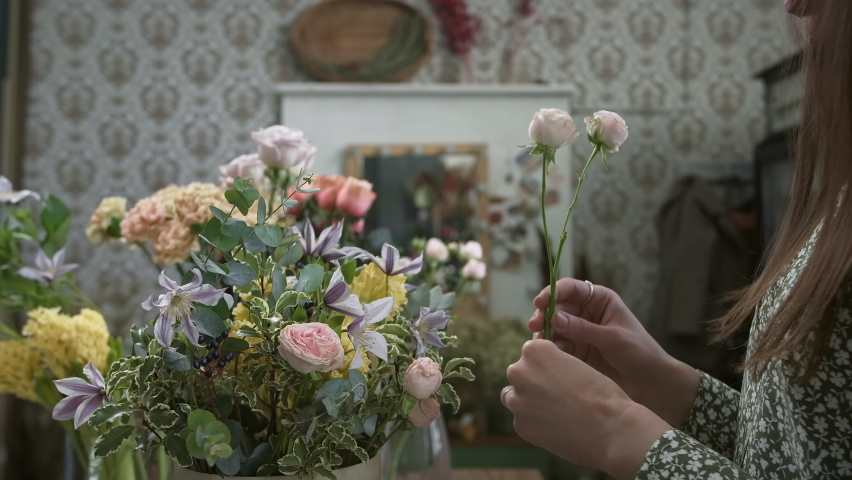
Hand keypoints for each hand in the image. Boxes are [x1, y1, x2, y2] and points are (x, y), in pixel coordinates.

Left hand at [503, 340, 669, 479]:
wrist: (612, 429)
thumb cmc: (601, 393)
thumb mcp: (576, 363)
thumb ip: (552, 364)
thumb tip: (540, 374)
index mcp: (534, 350)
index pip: (531, 352)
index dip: (546, 364)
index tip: (559, 375)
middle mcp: (519, 372)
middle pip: (520, 374)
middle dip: (533, 382)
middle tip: (557, 395)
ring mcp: (517, 400)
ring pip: (514, 397)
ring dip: (528, 401)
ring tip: (554, 411)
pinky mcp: (520, 425)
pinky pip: (522, 420)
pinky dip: (534, 423)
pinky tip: (556, 427)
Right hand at [529, 278, 699, 427]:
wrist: (654, 385)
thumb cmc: (641, 353)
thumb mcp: (613, 338)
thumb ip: (583, 328)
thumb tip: (554, 317)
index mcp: (600, 301)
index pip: (571, 289)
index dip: (553, 292)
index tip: (541, 302)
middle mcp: (587, 314)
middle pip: (557, 307)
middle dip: (544, 315)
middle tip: (535, 326)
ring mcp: (580, 334)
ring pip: (553, 328)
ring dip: (544, 334)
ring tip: (541, 344)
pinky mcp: (576, 353)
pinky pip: (557, 347)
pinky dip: (551, 350)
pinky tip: (549, 356)